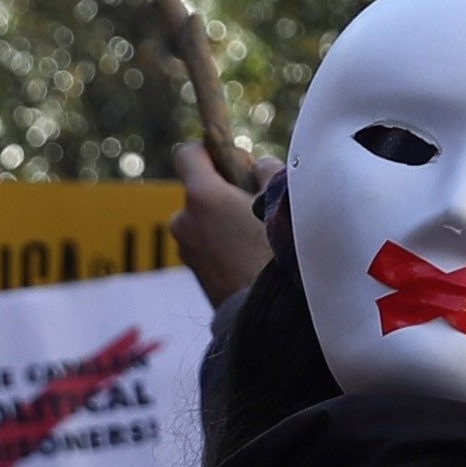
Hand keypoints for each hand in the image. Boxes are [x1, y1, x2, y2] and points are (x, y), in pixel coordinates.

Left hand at [170, 141, 273, 300]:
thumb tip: (257, 166)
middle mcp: (184, 220)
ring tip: (259, 236)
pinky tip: (253, 257)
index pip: (188, 154)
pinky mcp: (196, 272)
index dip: (212, 150)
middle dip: (227, 191)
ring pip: (206, 218)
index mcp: (201, 196)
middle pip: (201, 189)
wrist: (269, 316)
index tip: (239, 164)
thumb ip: (267, 169)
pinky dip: (225, 242)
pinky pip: (208, 243)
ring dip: (227, 219)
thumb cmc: (278, 252)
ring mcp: (186, 249)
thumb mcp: (281, 199)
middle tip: (260, 204)